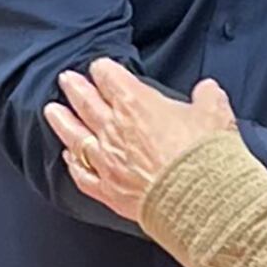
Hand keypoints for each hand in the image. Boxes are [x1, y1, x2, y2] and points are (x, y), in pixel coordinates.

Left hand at [46, 60, 236, 220]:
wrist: (201, 199)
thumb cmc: (204, 156)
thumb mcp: (215, 113)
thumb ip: (207, 97)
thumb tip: (208, 90)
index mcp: (135, 102)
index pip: (110, 77)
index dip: (103, 69)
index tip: (101, 68)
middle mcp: (114, 129)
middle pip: (85, 101)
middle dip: (75, 88)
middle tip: (66, 80)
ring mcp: (107, 160)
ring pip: (75, 136)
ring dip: (62, 122)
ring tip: (51, 111)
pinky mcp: (108, 190)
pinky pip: (82, 175)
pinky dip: (73, 165)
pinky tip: (68, 159)